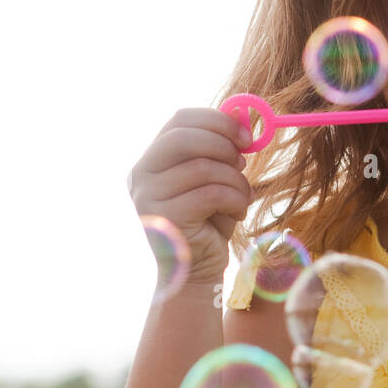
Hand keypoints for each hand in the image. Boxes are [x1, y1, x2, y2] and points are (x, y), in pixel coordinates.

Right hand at [128, 108, 253, 283]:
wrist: (196, 271)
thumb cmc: (208, 223)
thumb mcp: (214, 181)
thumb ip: (219, 151)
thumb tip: (243, 116)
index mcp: (151, 160)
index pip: (180, 120)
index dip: (217, 120)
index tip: (247, 135)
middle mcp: (141, 175)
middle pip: (185, 137)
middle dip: (225, 145)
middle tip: (245, 163)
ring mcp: (149, 198)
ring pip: (205, 167)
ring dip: (236, 181)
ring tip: (242, 197)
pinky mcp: (166, 219)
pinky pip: (212, 194)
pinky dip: (236, 200)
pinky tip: (237, 213)